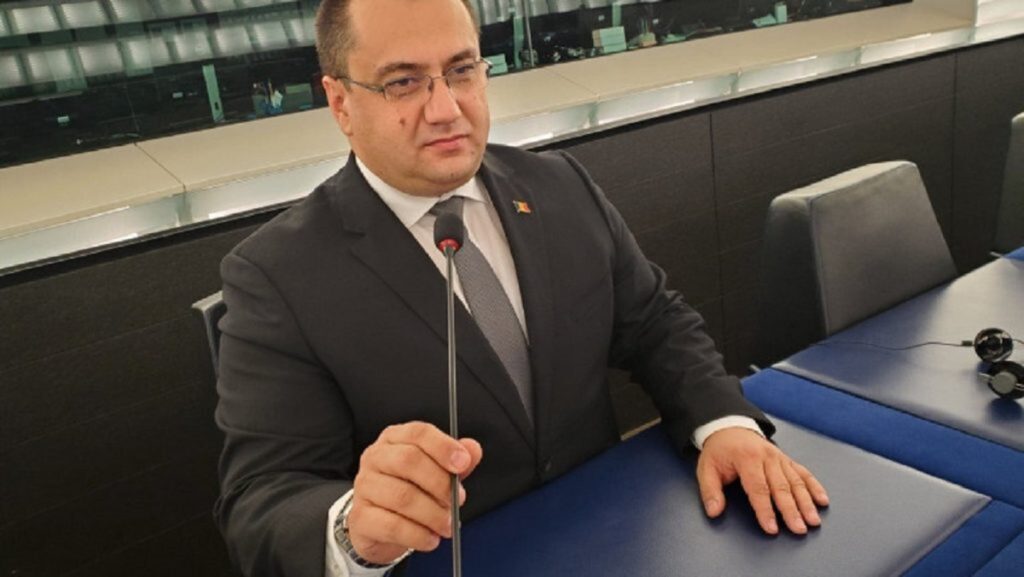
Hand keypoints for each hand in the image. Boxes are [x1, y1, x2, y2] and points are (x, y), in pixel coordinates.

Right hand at [347, 421, 482, 563]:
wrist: (378, 525)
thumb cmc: (409, 490)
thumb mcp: (436, 473)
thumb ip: (455, 461)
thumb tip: (473, 449)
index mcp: (395, 439)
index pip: (419, 433)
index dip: (443, 447)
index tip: (463, 464)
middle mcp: (375, 457)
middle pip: (409, 461)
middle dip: (440, 484)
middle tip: (458, 502)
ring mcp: (364, 486)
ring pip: (402, 496)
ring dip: (433, 514)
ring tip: (447, 525)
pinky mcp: (361, 517)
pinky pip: (393, 525)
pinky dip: (418, 535)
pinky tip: (431, 539)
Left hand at [696, 427, 828, 534]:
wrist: (731, 428)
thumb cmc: (719, 452)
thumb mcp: (707, 468)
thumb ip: (710, 491)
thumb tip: (714, 512)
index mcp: (747, 458)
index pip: (758, 488)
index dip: (765, 510)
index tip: (772, 528)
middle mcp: (767, 457)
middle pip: (781, 487)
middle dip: (791, 510)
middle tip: (799, 529)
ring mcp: (780, 458)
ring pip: (796, 482)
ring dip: (806, 502)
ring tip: (813, 521)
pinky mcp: (787, 459)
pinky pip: (804, 473)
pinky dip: (814, 486)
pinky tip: (822, 500)